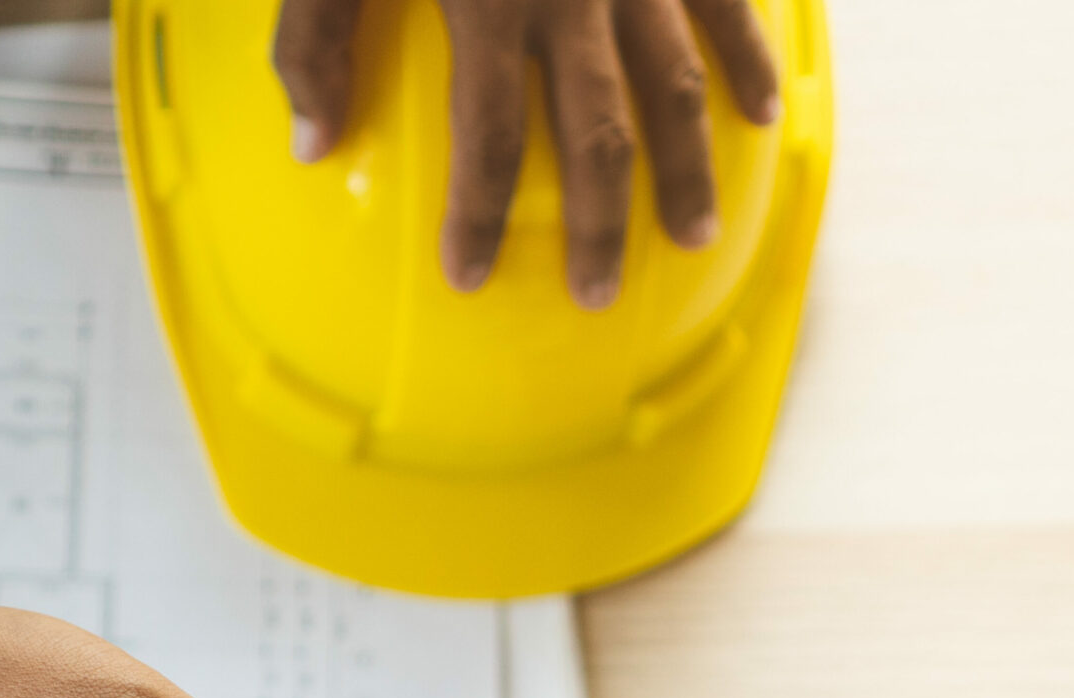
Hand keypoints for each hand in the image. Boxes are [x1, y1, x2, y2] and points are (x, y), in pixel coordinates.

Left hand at [274, 0, 780, 304]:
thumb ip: (314, 43)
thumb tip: (311, 147)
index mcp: (488, 0)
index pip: (491, 136)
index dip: (483, 216)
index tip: (471, 278)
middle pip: (597, 130)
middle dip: (602, 220)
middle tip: (600, 293)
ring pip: (677, 79)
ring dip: (688, 163)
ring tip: (694, 231)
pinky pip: (726, 2)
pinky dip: (749, 57)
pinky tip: (762, 111)